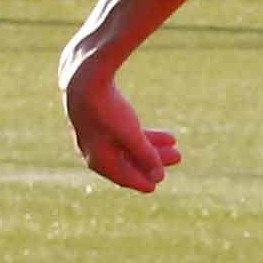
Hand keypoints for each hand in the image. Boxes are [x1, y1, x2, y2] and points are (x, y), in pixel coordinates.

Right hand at [62, 47, 178, 191]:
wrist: (83, 79)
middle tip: (178, 156)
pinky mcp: (98, 119)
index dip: (141, 181)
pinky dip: (141, 134)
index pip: (123, 177)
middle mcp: (94, 151)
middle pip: (129, 161)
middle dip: (154, 160)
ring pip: (127, 146)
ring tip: (174, 140)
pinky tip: (159, 131)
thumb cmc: (107, 110)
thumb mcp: (131, 135)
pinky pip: (123, 133)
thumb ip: (145, 156)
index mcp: (99, 160)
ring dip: (152, 145)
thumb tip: (159, 177)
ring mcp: (95, 135)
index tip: (158, 183)